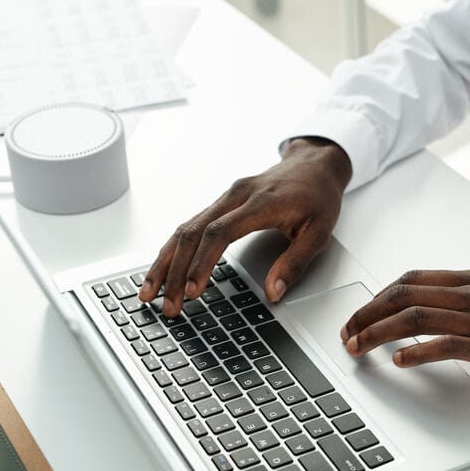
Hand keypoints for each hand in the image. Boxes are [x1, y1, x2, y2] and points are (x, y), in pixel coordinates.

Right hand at [138, 137, 351, 316]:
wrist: (314, 165)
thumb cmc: (318, 197)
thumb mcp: (319, 233)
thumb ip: (295, 263)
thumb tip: (273, 293)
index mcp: (260, 203)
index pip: (220, 233)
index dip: (202, 263)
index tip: (193, 291)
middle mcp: (235, 196)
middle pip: (192, 233)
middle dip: (175, 272)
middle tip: (168, 305)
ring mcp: (225, 198)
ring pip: (184, 229)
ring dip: (165, 263)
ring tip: (150, 293)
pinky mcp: (220, 204)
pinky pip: (190, 227)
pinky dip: (173, 251)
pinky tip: (162, 271)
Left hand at [340, 270, 469, 382]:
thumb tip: (450, 304)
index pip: (414, 279)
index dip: (381, 295)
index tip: (363, 311)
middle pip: (404, 295)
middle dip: (367, 313)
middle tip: (348, 332)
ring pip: (414, 317)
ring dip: (378, 333)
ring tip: (358, 347)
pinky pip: (443, 345)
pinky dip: (415, 352)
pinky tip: (399, 362)